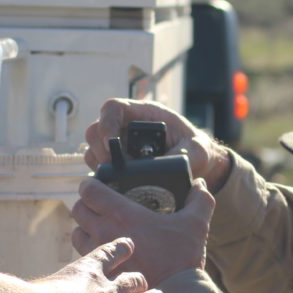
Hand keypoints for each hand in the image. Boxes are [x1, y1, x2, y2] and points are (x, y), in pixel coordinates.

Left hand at [71, 177, 213, 287]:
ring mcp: (100, 254)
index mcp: (123, 214)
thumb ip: (200, 200)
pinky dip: (89, 250)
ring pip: (77, 233)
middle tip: (98, 206)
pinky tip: (104, 252)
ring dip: (84, 228)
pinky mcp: (100, 273)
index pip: (90, 191)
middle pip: (78, 209)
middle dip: (86, 204)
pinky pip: (83, 256)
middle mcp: (105, 231)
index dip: (90, 186)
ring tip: (97, 228)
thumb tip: (200, 184)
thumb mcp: (197, 224)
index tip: (97, 186)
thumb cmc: (182, 258)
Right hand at [84, 99, 231, 189]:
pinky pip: (98, 167)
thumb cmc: (196, 150)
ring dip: (100, 164)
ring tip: (118, 177)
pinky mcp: (117, 164)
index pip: (114, 108)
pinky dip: (103, 176)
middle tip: (115, 167)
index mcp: (144, 114)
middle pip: (96, 130)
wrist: (196, 166)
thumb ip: (187, 154)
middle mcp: (126, 127)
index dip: (107, 122)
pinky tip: (117, 184)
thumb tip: (166, 163)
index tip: (112, 142)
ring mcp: (119, 145)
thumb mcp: (198, 150)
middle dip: (100, 149)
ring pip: (93, 149)